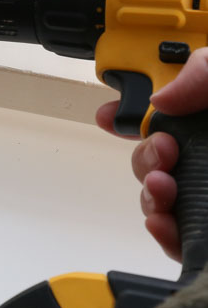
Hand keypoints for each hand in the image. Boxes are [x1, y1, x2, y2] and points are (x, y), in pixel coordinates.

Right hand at [96, 47, 207, 260]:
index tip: (109, 114)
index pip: (162, 104)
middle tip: (163, 152)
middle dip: (143, 153)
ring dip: (148, 191)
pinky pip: (174, 234)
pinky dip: (161, 231)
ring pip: (156, 193)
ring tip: (164, 189)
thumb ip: (202, 73)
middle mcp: (206, 153)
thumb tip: (161, 97)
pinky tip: (163, 223)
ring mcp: (206, 192)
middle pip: (152, 151)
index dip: (128, 106)